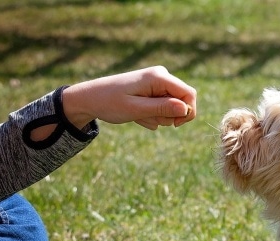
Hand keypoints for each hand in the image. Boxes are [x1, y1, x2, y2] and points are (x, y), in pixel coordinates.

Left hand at [61, 66, 196, 129]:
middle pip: (182, 101)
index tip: (176, 125)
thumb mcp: (136, 109)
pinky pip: (162, 106)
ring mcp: (157, 82)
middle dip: (169, 115)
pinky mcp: (153, 90)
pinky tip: (137, 113)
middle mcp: (161, 76)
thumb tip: (185, 109)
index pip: (189, 94)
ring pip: (172, 106)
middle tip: (148, 118)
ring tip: (139, 115)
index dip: (188, 112)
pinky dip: (152, 114)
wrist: (90, 99)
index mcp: (159, 76)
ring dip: (159, 116)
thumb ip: (162, 108)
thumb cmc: (110, 103)